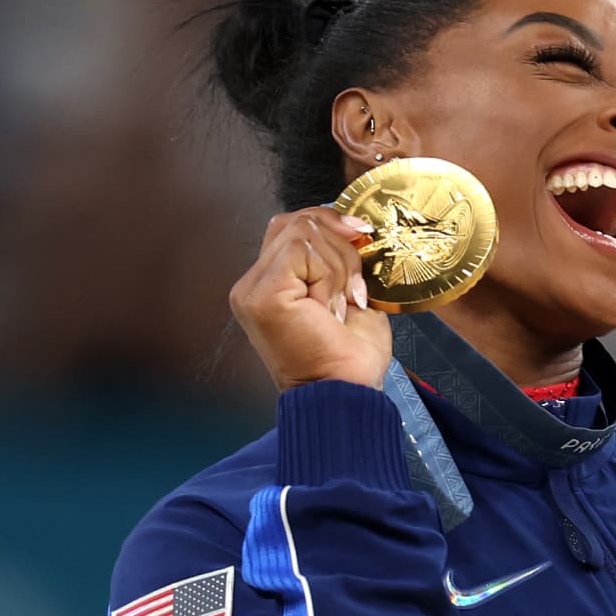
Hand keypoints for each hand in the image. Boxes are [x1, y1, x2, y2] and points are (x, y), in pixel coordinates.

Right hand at [230, 208, 390, 391]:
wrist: (347, 393)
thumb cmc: (350, 357)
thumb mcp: (348, 293)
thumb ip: (338, 257)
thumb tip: (353, 225)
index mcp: (272, 284)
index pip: (293, 225)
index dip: (331, 224)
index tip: (363, 239)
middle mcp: (254, 285)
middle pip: (297, 221)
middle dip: (341, 247)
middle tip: (354, 290)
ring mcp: (253, 289)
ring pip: (303, 233)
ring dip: (338, 268)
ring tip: (340, 306)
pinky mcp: (261, 294)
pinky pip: (301, 250)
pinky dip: (328, 275)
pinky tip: (330, 308)